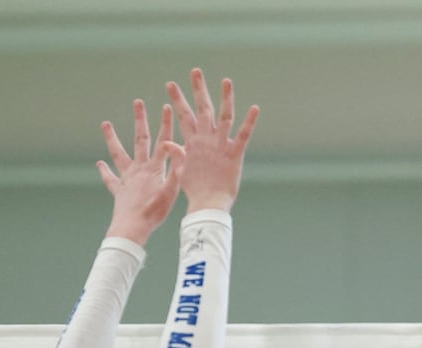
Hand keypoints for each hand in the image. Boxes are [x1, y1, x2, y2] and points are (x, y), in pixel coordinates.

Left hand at [99, 99, 184, 245]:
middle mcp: (139, 168)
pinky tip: (99, 164)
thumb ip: (176, 169)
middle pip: (140, 139)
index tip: (168, 107)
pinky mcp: (118, 189)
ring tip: (105, 124)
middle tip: (138, 103)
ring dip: (112, 138)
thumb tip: (176, 147)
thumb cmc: (155, 212)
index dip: (166, 124)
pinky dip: (104, 171)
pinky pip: (110, 178)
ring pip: (118, 153)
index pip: (164, 142)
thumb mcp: (172, 191)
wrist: (133, 227)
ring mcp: (126, 178)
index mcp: (154, 169)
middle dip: (140, 120)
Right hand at [167, 68, 259, 212]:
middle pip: (202, 109)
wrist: (208, 203)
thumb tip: (167, 142)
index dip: (178, 100)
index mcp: (192, 143)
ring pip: (223, 116)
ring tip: (226, 80)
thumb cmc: (196, 189)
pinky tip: (255, 108)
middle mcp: (205, 140)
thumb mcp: (182, 169)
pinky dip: (250, 121)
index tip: (171, 85)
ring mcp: (220, 145)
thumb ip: (177, 153)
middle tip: (195, 71)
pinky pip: (244, 134)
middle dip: (197, 89)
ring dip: (225, 97)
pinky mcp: (235, 153)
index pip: (183, 116)